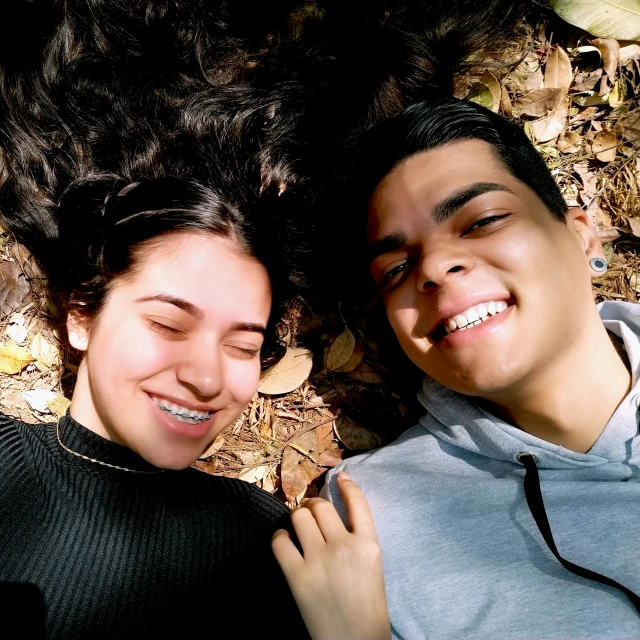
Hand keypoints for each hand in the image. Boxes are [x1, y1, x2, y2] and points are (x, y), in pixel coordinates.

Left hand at [272, 472, 389, 639]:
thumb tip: (333, 517)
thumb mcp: (372, 566)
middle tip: (311, 510)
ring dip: (297, 517)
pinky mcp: (297, 576)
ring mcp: (319, 560)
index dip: (347, 485)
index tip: (339, 476)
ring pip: (300, 516)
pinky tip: (284, 540)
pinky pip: (280, 542)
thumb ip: (358, 540)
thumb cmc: (367, 608)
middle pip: (321, 506)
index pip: (357, 503)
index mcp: (368, 544)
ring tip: (298, 524)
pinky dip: (280, 537)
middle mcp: (343, 546)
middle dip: (314, 504)